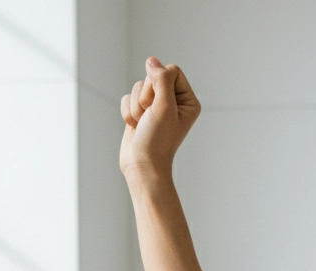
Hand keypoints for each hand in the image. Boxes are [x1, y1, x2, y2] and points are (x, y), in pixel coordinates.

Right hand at [119, 56, 200, 180]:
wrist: (142, 164)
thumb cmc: (158, 140)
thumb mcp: (163, 107)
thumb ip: (161, 80)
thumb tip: (152, 60)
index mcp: (189, 101)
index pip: (171, 70)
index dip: (160, 83)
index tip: (160, 105)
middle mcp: (175, 101)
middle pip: (153, 76)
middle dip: (146, 96)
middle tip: (151, 117)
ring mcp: (157, 106)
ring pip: (138, 86)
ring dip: (136, 106)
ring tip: (144, 124)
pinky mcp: (141, 110)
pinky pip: (127, 97)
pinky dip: (128, 112)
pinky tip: (136, 126)